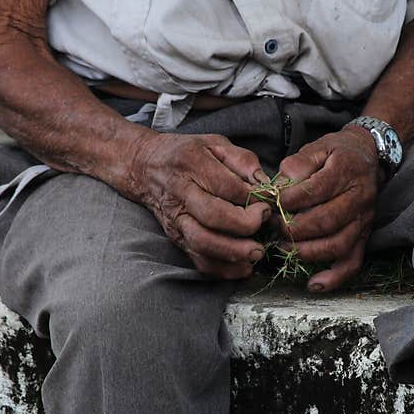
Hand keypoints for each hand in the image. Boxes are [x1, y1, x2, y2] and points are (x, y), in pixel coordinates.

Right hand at [125, 133, 270, 279]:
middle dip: (243, 225)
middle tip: (263, 223)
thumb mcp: (216, 144)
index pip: (225, 186)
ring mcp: (177, 219)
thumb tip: (265, 186)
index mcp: (192, 164)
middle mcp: (181, 194)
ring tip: (257, 252)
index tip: (267, 201)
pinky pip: (198, 260)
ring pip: (203, 242)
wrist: (145, 167)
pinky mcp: (177, 238)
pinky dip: (222, 269)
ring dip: (233, 252)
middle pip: (212, 215)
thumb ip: (243, 161)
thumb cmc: (188, 154)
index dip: (251, 197)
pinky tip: (243, 267)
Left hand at [277, 126, 383, 291]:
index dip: (291, 200)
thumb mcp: (318, 147)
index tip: (273, 203)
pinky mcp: (363, 237)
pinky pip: (352, 263)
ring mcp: (363, 221)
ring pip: (338, 244)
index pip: (317, 190)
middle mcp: (359, 198)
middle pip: (327, 220)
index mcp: (346, 172)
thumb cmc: (337, 153)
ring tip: (284, 248)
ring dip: (308, 252)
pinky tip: (314, 284)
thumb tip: (281, 184)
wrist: (369, 156)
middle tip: (275, 227)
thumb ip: (299, 162)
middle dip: (295, 228)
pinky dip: (334, 278)